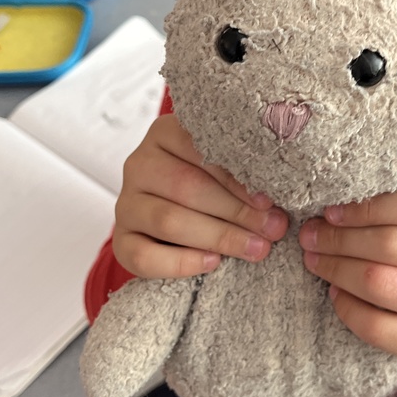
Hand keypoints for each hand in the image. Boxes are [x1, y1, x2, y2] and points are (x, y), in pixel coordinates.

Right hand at [113, 113, 288, 279]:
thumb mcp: (226, 167)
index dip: (237, 176)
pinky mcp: (121, 240)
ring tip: (256, 248)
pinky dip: (181, 262)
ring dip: (218, 237)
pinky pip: (143, 256)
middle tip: (273, 229)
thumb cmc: (212, 184)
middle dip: (236, 211)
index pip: (198, 148)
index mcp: (165, 133)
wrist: (178, 214)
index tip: (269, 198)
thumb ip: (244, 172)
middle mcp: (140, 163)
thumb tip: (275, 200)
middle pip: (186, 187)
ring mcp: (126, 203)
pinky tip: (213, 263)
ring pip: (168, 220)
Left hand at [298, 183, 396, 369]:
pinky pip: (378, 328)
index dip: (366, 207)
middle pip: (393, 246)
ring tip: (315, 258)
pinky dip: (347, 307)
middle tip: (311, 234)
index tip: (332, 210)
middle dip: (340, 239)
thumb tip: (336, 201)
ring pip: (381, 285)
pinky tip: (336, 291)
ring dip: (337, 269)